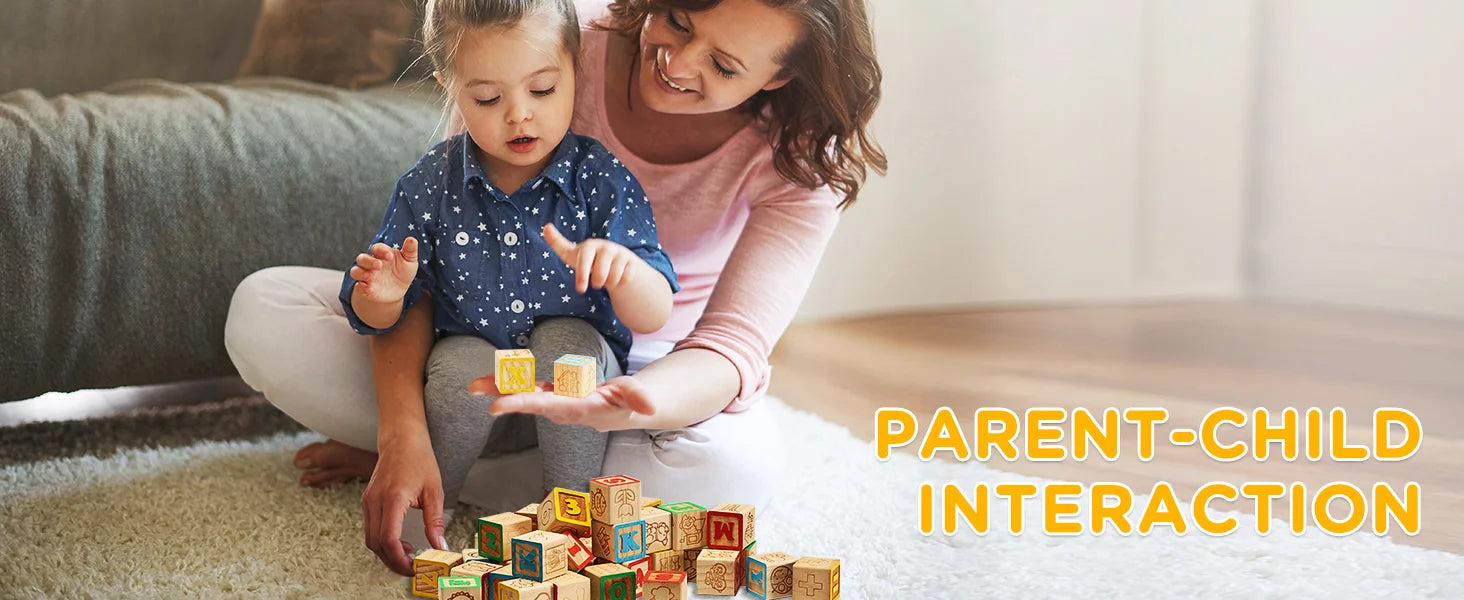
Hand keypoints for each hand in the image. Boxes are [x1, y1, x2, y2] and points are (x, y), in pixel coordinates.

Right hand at [350, 237, 418, 303]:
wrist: (399, 290)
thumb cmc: (403, 271)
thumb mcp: (409, 261)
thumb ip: (410, 250)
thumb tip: (412, 239)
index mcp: (382, 254)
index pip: (377, 248)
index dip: (381, 250)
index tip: (390, 256)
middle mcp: (371, 264)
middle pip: (361, 258)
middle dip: (368, 261)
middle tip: (379, 265)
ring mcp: (367, 276)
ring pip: (355, 271)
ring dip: (361, 273)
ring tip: (371, 277)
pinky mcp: (365, 288)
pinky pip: (359, 287)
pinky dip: (361, 287)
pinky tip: (369, 289)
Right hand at [361, 432, 447, 575]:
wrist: (401, 439)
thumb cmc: (419, 460)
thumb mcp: (434, 491)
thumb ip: (435, 522)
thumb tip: (440, 547)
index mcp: (393, 498)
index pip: (388, 538)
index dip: (399, 559)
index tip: (414, 567)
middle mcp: (375, 501)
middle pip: (376, 544)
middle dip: (393, 561)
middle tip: (412, 568)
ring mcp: (367, 501)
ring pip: (370, 539)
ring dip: (386, 553)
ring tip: (408, 556)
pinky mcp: (367, 501)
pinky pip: (370, 529)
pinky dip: (382, 541)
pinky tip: (400, 542)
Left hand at [468, 374, 655, 431]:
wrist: (619, 411)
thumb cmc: (627, 403)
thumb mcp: (636, 398)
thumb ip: (639, 398)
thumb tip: (649, 406)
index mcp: (575, 407)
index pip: (545, 405)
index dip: (520, 403)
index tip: (496, 406)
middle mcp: (559, 407)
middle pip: (527, 400)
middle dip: (502, 394)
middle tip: (473, 388)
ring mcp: (553, 400)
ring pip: (523, 392)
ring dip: (499, 387)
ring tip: (474, 384)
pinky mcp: (550, 392)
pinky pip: (526, 385)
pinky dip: (508, 381)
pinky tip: (491, 376)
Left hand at [542, 223, 637, 294]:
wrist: (614, 260)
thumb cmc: (589, 259)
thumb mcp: (572, 253)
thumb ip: (557, 242)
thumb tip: (545, 227)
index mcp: (590, 245)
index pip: (584, 261)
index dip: (581, 276)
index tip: (580, 290)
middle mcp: (606, 247)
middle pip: (600, 275)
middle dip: (597, 283)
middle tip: (595, 282)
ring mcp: (620, 253)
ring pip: (613, 279)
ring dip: (609, 283)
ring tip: (606, 277)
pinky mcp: (632, 262)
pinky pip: (625, 279)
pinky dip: (620, 282)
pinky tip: (618, 276)